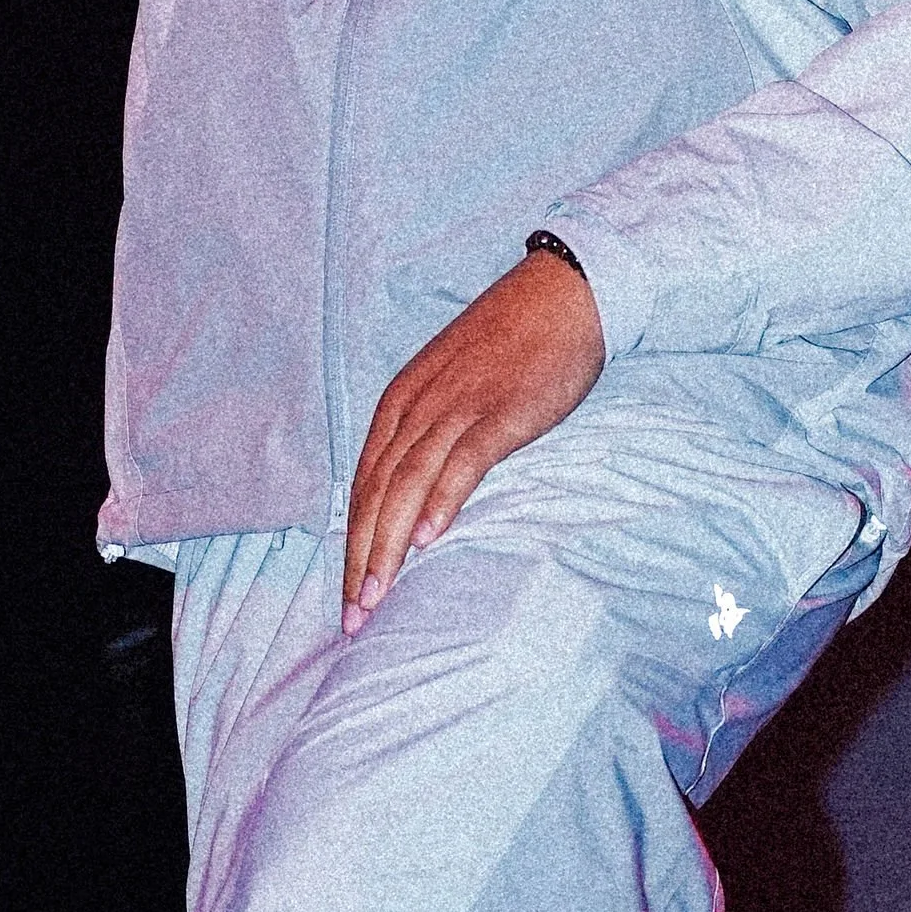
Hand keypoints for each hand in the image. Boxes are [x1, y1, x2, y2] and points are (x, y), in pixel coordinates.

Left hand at [342, 251, 604, 632]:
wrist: (562, 294)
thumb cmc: (510, 345)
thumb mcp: (451, 387)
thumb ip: (427, 436)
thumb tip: (414, 496)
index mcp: (399, 403)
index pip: (364, 486)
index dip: (352, 544)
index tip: (348, 596)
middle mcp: (417, 408)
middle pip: (376, 493)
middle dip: (361, 559)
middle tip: (355, 617)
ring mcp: (457, 409)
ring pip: (408, 486)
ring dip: (390, 545)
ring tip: (378, 596)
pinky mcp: (499, 413)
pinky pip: (462, 463)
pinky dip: (442, 501)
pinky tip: (430, 539)